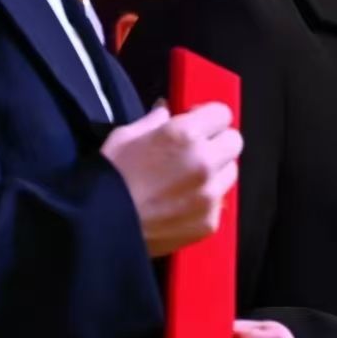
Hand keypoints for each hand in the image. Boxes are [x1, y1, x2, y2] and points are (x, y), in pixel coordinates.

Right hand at [100, 102, 242, 257]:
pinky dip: (206, 200)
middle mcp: (205, 162)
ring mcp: (210, 195)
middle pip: (234, 141)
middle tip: (195, 150)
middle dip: (217, 142)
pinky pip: (219, 202)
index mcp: (185, 134)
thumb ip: (154, 120)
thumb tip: (167, 110)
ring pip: (230, 172)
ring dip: (216, 171)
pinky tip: (182, 202)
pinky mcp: (210, 221)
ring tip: (188, 178)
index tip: (197, 124)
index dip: (209, 117)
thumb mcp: (125, 137)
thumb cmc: (109, 178)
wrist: (101, 227)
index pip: (222, 113)